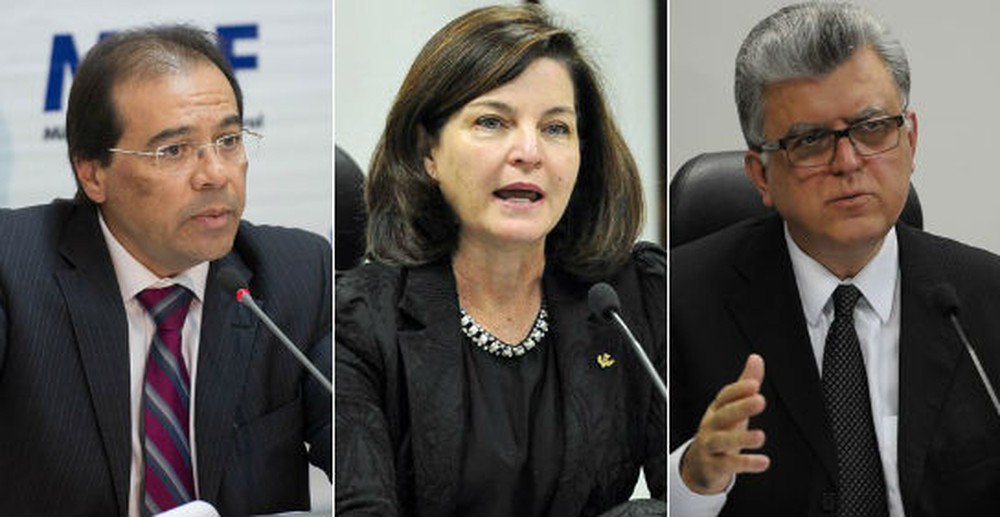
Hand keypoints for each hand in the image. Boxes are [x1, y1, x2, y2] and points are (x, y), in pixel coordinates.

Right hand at [680, 354, 769, 493]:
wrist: (700, 465)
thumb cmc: (720, 432)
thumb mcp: (732, 408)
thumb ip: (745, 384)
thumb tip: (756, 358)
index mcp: (716, 409)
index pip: (724, 397)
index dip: (738, 390)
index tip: (754, 384)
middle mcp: (711, 426)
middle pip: (722, 415)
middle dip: (740, 408)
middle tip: (760, 401)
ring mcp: (710, 446)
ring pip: (722, 441)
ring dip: (741, 438)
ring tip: (761, 436)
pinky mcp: (713, 466)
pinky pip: (728, 464)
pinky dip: (745, 463)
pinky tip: (763, 461)